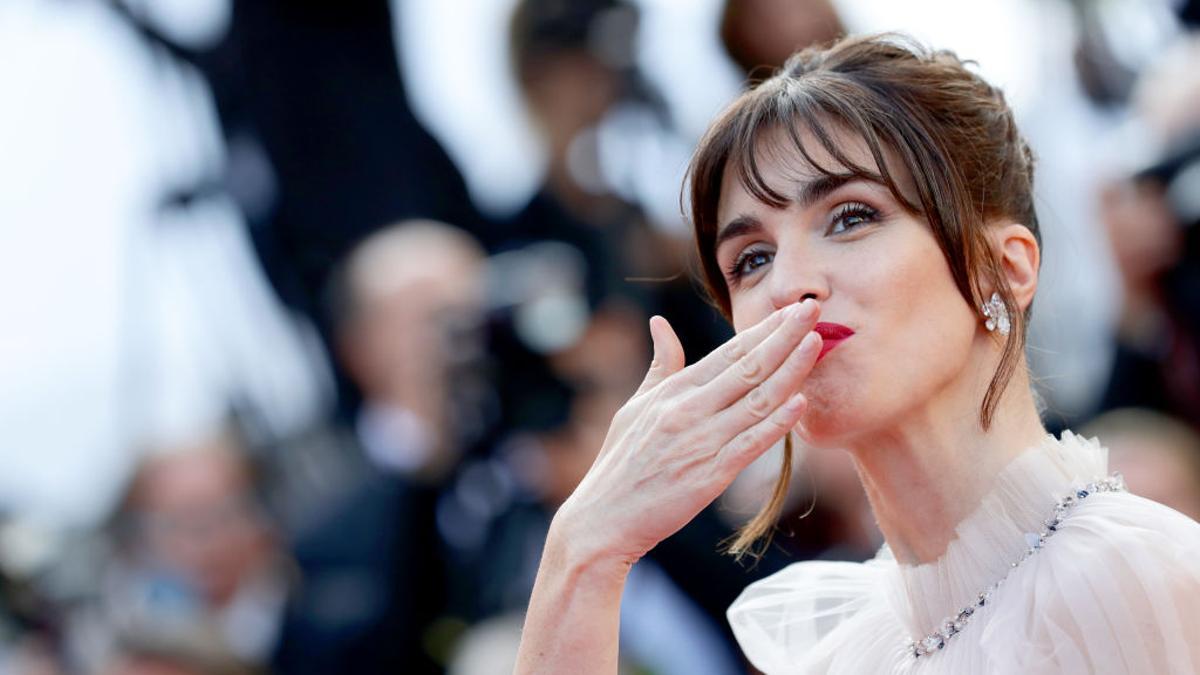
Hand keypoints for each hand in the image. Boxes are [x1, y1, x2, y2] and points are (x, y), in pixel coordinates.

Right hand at [552, 299, 822, 566]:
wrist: (603, 518)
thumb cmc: (619, 463)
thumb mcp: (635, 406)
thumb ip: (660, 366)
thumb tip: (660, 323)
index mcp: (673, 391)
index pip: (728, 352)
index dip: (762, 329)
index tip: (790, 310)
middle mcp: (689, 409)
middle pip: (747, 367)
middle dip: (784, 336)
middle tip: (813, 308)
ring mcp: (701, 441)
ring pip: (756, 399)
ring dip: (790, 370)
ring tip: (817, 344)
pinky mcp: (711, 474)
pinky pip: (751, 443)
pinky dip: (777, 422)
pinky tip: (800, 403)